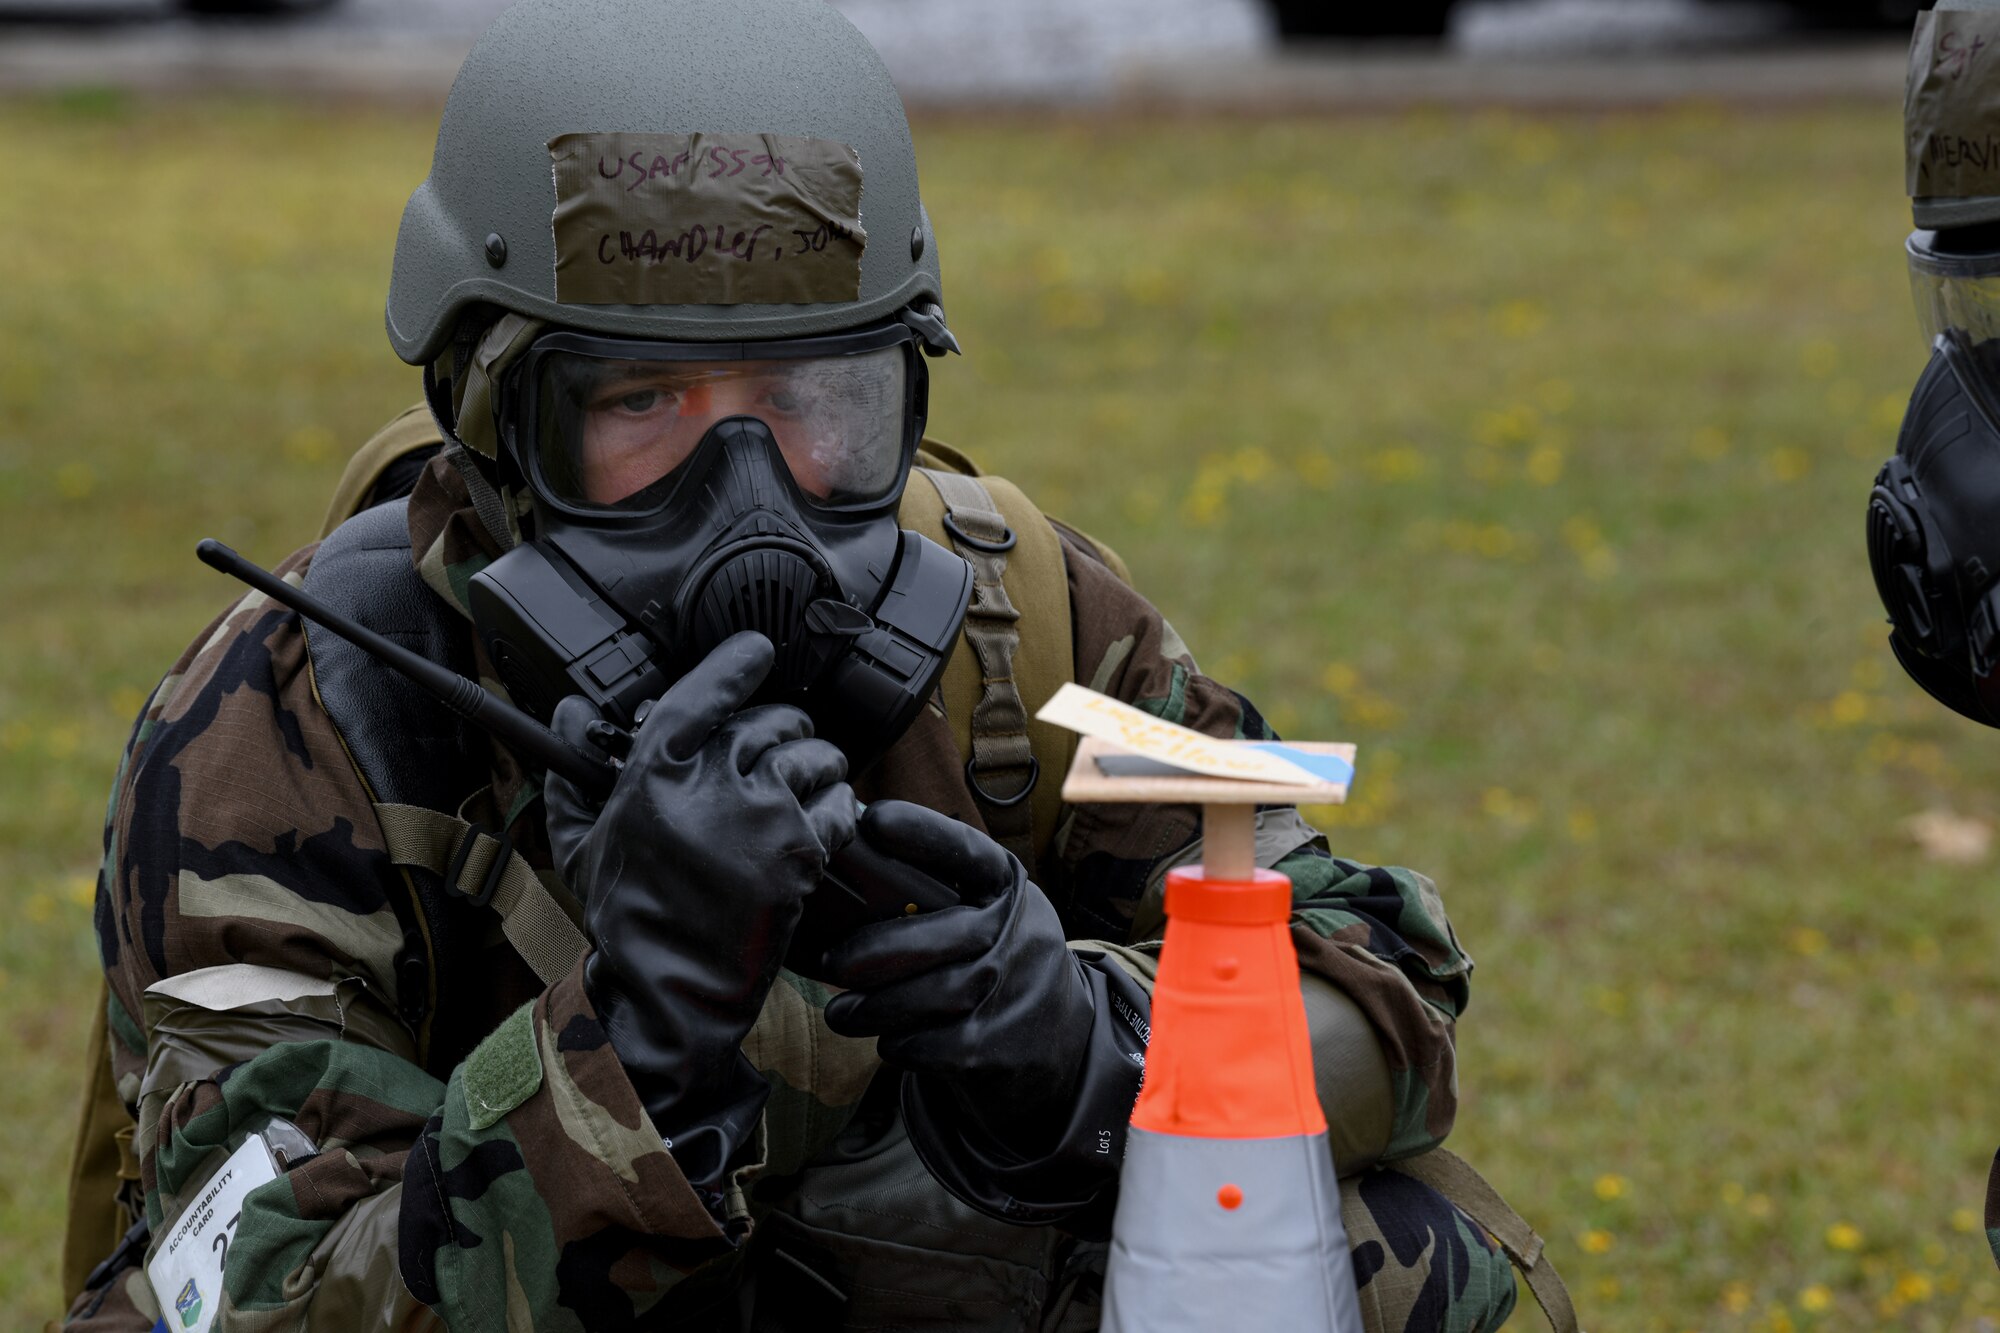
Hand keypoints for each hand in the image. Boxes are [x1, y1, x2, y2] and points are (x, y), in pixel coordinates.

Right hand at [545, 631, 856, 1187]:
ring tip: (809, 784)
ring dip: (819, 763)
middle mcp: (708, 785)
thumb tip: (568, 710)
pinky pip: (839, 803)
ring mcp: (759, 816)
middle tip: (785, 747)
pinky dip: (837, 810)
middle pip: (770, 720)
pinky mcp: (799, 852)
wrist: (672, 993)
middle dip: (785, 729)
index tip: (756, 651)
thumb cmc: (628, 918)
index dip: (734, 665)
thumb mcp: (582, 845)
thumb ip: (574, 772)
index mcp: (651, 775)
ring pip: (814, 755)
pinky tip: (819, 827)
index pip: (701, 693)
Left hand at [820, 801, 1149, 1223]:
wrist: (1060, 1038)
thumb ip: (934, 891)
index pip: (968, 851)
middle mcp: (1020, 934)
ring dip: (876, 1006)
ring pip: (936, 997)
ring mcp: (1016, 993)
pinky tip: (886, 1038)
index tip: (873, 822)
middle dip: (878, 950)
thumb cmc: (996, 957)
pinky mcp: (1001, 1048)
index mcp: (1007, 887)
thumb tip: (845, 860)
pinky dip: (901, 1044)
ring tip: (842, 1011)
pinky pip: (936, 1046)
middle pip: (948, 936)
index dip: (922, 834)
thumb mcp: (986, 912)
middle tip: (833, 963)